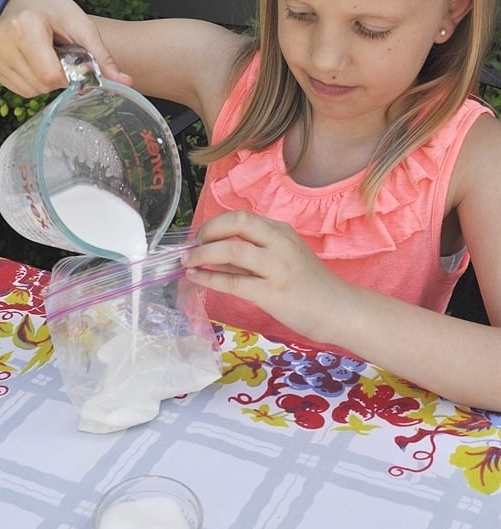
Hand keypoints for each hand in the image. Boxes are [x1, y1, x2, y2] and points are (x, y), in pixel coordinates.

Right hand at [0, 0, 131, 96]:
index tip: (72, 60)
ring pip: (30, 91)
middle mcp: (3, 40)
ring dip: (45, 81)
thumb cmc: (54, 10)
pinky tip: (34, 62)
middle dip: (57, 78)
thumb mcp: (82, 25)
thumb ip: (102, 56)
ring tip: (46, 56)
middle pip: (41, 84)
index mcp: (26, 26)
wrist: (21, 0)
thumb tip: (126, 82)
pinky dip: (33, 82)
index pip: (50, 74)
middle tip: (59, 56)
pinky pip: (19, 90)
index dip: (67, 75)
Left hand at [183, 210, 343, 339]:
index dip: (216, 224)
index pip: (243, 217)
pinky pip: (233, 282)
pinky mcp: (272, 293)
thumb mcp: (286, 258)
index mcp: (282, 232)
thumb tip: (216, 254)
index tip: (202, 236)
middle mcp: (280, 243)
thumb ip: (256, 254)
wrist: (340, 311)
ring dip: (203, 254)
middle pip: (237, 223)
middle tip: (193, 245)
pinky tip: (197, 279)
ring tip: (188, 262)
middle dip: (208, 231)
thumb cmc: (311, 286)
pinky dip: (209, 279)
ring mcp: (277, 267)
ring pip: (232, 251)